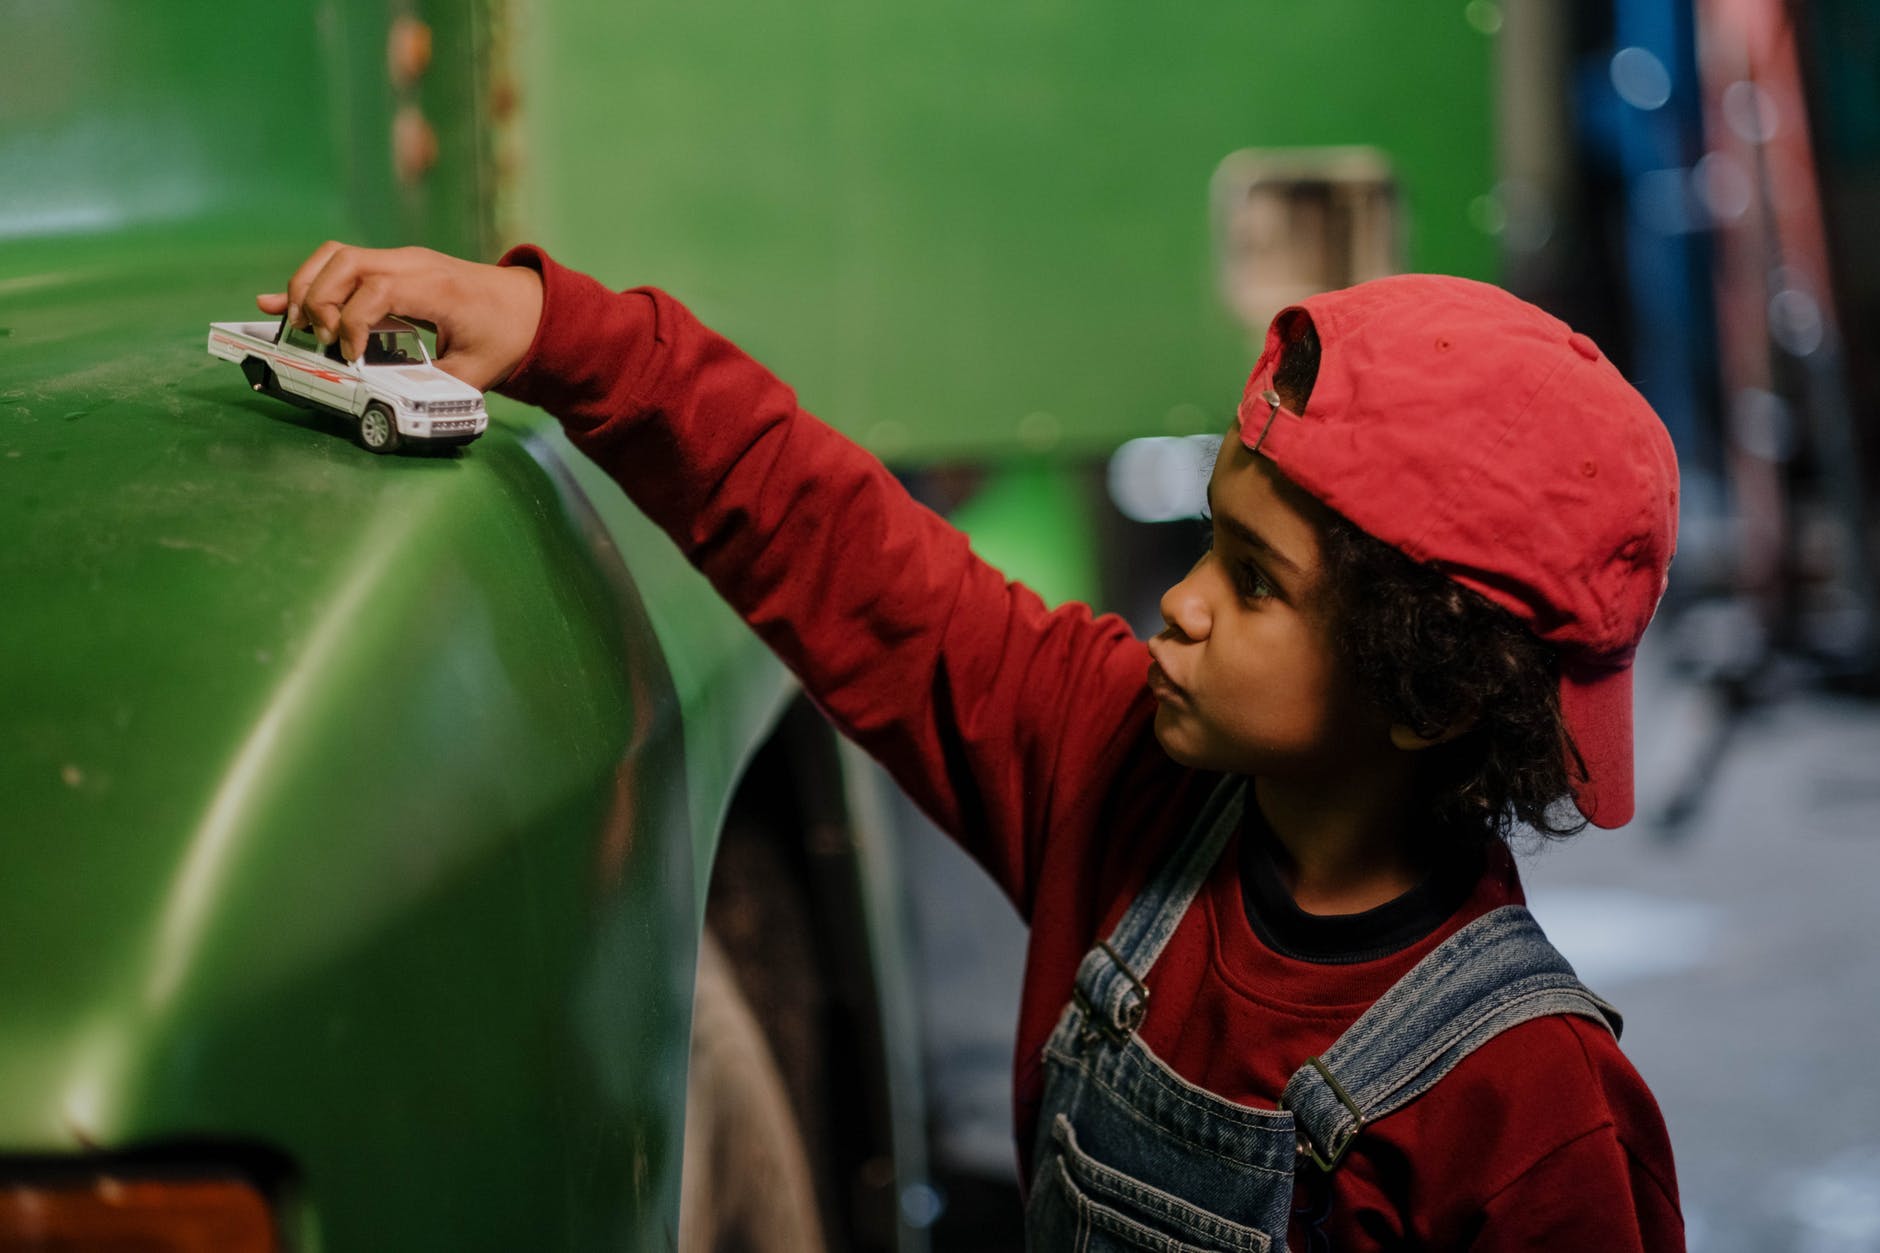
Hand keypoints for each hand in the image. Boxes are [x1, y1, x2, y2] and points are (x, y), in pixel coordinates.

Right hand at [257, 242, 543, 390]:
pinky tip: (277, 304)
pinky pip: (343, 264)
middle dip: (318, 301)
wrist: (529, 306)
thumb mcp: (475, 372)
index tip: (350, 357)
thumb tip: (384, 400)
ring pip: (335, 256)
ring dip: (307, 289)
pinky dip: (311, 283)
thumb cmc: (504, 337)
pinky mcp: (392, 266)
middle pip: (344, 263)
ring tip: (298, 328)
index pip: (375, 290)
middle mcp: (413, 264)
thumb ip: (431, 383)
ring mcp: (400, 260)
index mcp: (436, 288)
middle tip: (319, 341)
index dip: (352, 323)